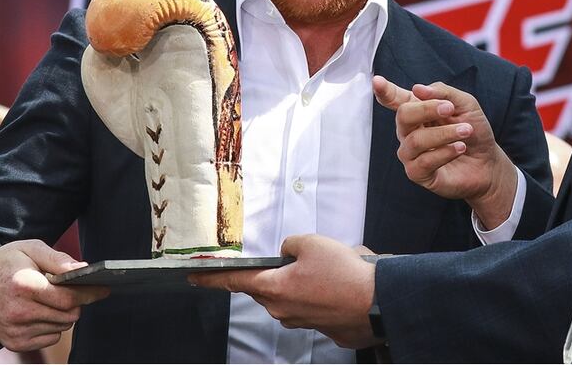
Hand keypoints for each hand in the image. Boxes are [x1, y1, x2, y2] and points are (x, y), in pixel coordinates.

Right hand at [0, 240, 108, 351]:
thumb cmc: (5, 264)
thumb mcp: (29, 250)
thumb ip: (58, 259)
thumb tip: (84, 269)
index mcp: (25, 286)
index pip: (69, 298)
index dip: (90, 293)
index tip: (104, 288)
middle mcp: (19, 312)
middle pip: (69, 315)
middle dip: (76, 302)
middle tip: (70, 289)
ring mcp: (16, 330)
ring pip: (62, 327)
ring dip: (63, 313)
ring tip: (48, 298)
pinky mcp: (15, 343)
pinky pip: (50, 338)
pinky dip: (52, 326)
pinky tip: (39, 311)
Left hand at [189, 235, 379, 348]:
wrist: (377, 302)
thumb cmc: (344, 274)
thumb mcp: (312, 242)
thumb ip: (290, 245)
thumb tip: (288, 253)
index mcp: (274, 288)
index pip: (234, 281)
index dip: (212, 278)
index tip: (194, 277)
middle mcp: (282, 310)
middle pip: (266, 288)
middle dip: (276, 273)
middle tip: (299, 259)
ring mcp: (301, 322)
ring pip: (291, 297)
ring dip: (302, 283)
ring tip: (331, 269)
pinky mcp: (321, 328)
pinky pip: (313, 306)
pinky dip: (321, 295)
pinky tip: (340, 285)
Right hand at [372, 76, 517, 228]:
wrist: (487, 162)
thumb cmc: (473, 131)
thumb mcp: (465, 104)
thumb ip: (443, 93)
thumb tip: (418, 89)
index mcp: (416, 111)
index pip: (394, 99)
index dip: (384, 91)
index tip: (377, 81)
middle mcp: (408, 131)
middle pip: (404, 115)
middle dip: (427, 109)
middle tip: (450, 108)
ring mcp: (410, 153)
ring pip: (415, 140)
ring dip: (444, 133)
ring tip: (466, 131)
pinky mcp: (417, 173)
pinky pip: (424, 162)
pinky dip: (445, 152)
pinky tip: (460, 148)